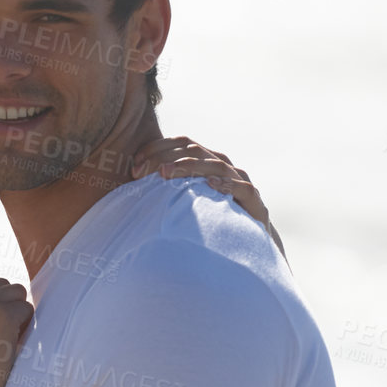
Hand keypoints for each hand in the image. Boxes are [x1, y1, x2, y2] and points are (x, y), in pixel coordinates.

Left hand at [133, 136, 281, 252]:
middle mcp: (224, 166)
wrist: (249, 242)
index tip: (135, 163)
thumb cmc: (211, 219)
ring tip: (166, 173)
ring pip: (216, 165)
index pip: (182, 144)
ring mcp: (240, 182)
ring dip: (189, 167)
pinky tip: (208, 184)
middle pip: (195, 151)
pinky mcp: (254, 202)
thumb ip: (166, 188)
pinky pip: (241, 188)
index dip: (157, 148)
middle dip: (165, 157)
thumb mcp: (186, 200)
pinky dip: (225, 185)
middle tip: (141, 171)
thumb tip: (131, 183)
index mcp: (207, 161)